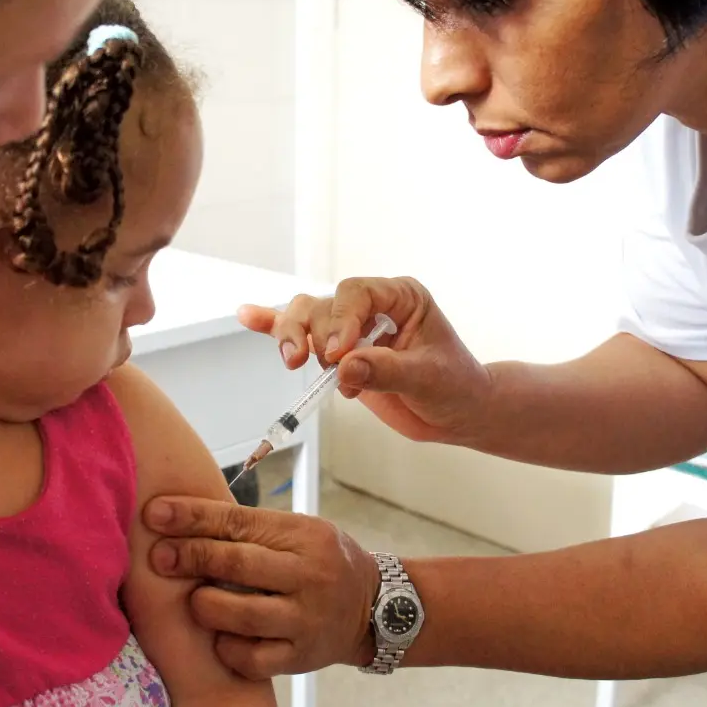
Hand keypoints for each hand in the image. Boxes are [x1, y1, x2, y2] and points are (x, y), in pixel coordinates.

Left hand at [146, 496, 378, 676]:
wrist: (377, 610)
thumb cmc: (321, 562)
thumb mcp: (300, 532)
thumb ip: (253, 529)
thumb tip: (182, 518)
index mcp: (304, 536)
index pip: (239, 521)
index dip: (193, 516)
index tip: (155, 513)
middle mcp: (309, 575)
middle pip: (238, 563)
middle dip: (191, 557)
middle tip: (158, 557)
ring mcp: (306, 619)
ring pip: (244, 614)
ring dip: (206, 606)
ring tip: (192, 601)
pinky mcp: (302, 658)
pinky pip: (254, 658)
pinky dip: (228, 649)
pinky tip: (218, 639)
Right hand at [240, 276, 490, 446]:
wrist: (457, 412)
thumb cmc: (454, 386)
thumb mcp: (428, 379)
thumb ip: (387, 371)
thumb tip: (346, 368)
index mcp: (401, 297)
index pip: (357, 294)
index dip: (341, 320)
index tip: (339, 354)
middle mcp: (372, 307)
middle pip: (324, 305)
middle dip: (314, 333)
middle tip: (318, 364)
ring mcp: (352, 329)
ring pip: (306, 317)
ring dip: (293, 336)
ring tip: (294, 362)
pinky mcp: (338, 354)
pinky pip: (302, 335)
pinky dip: (273, 326)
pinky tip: (248, 316)